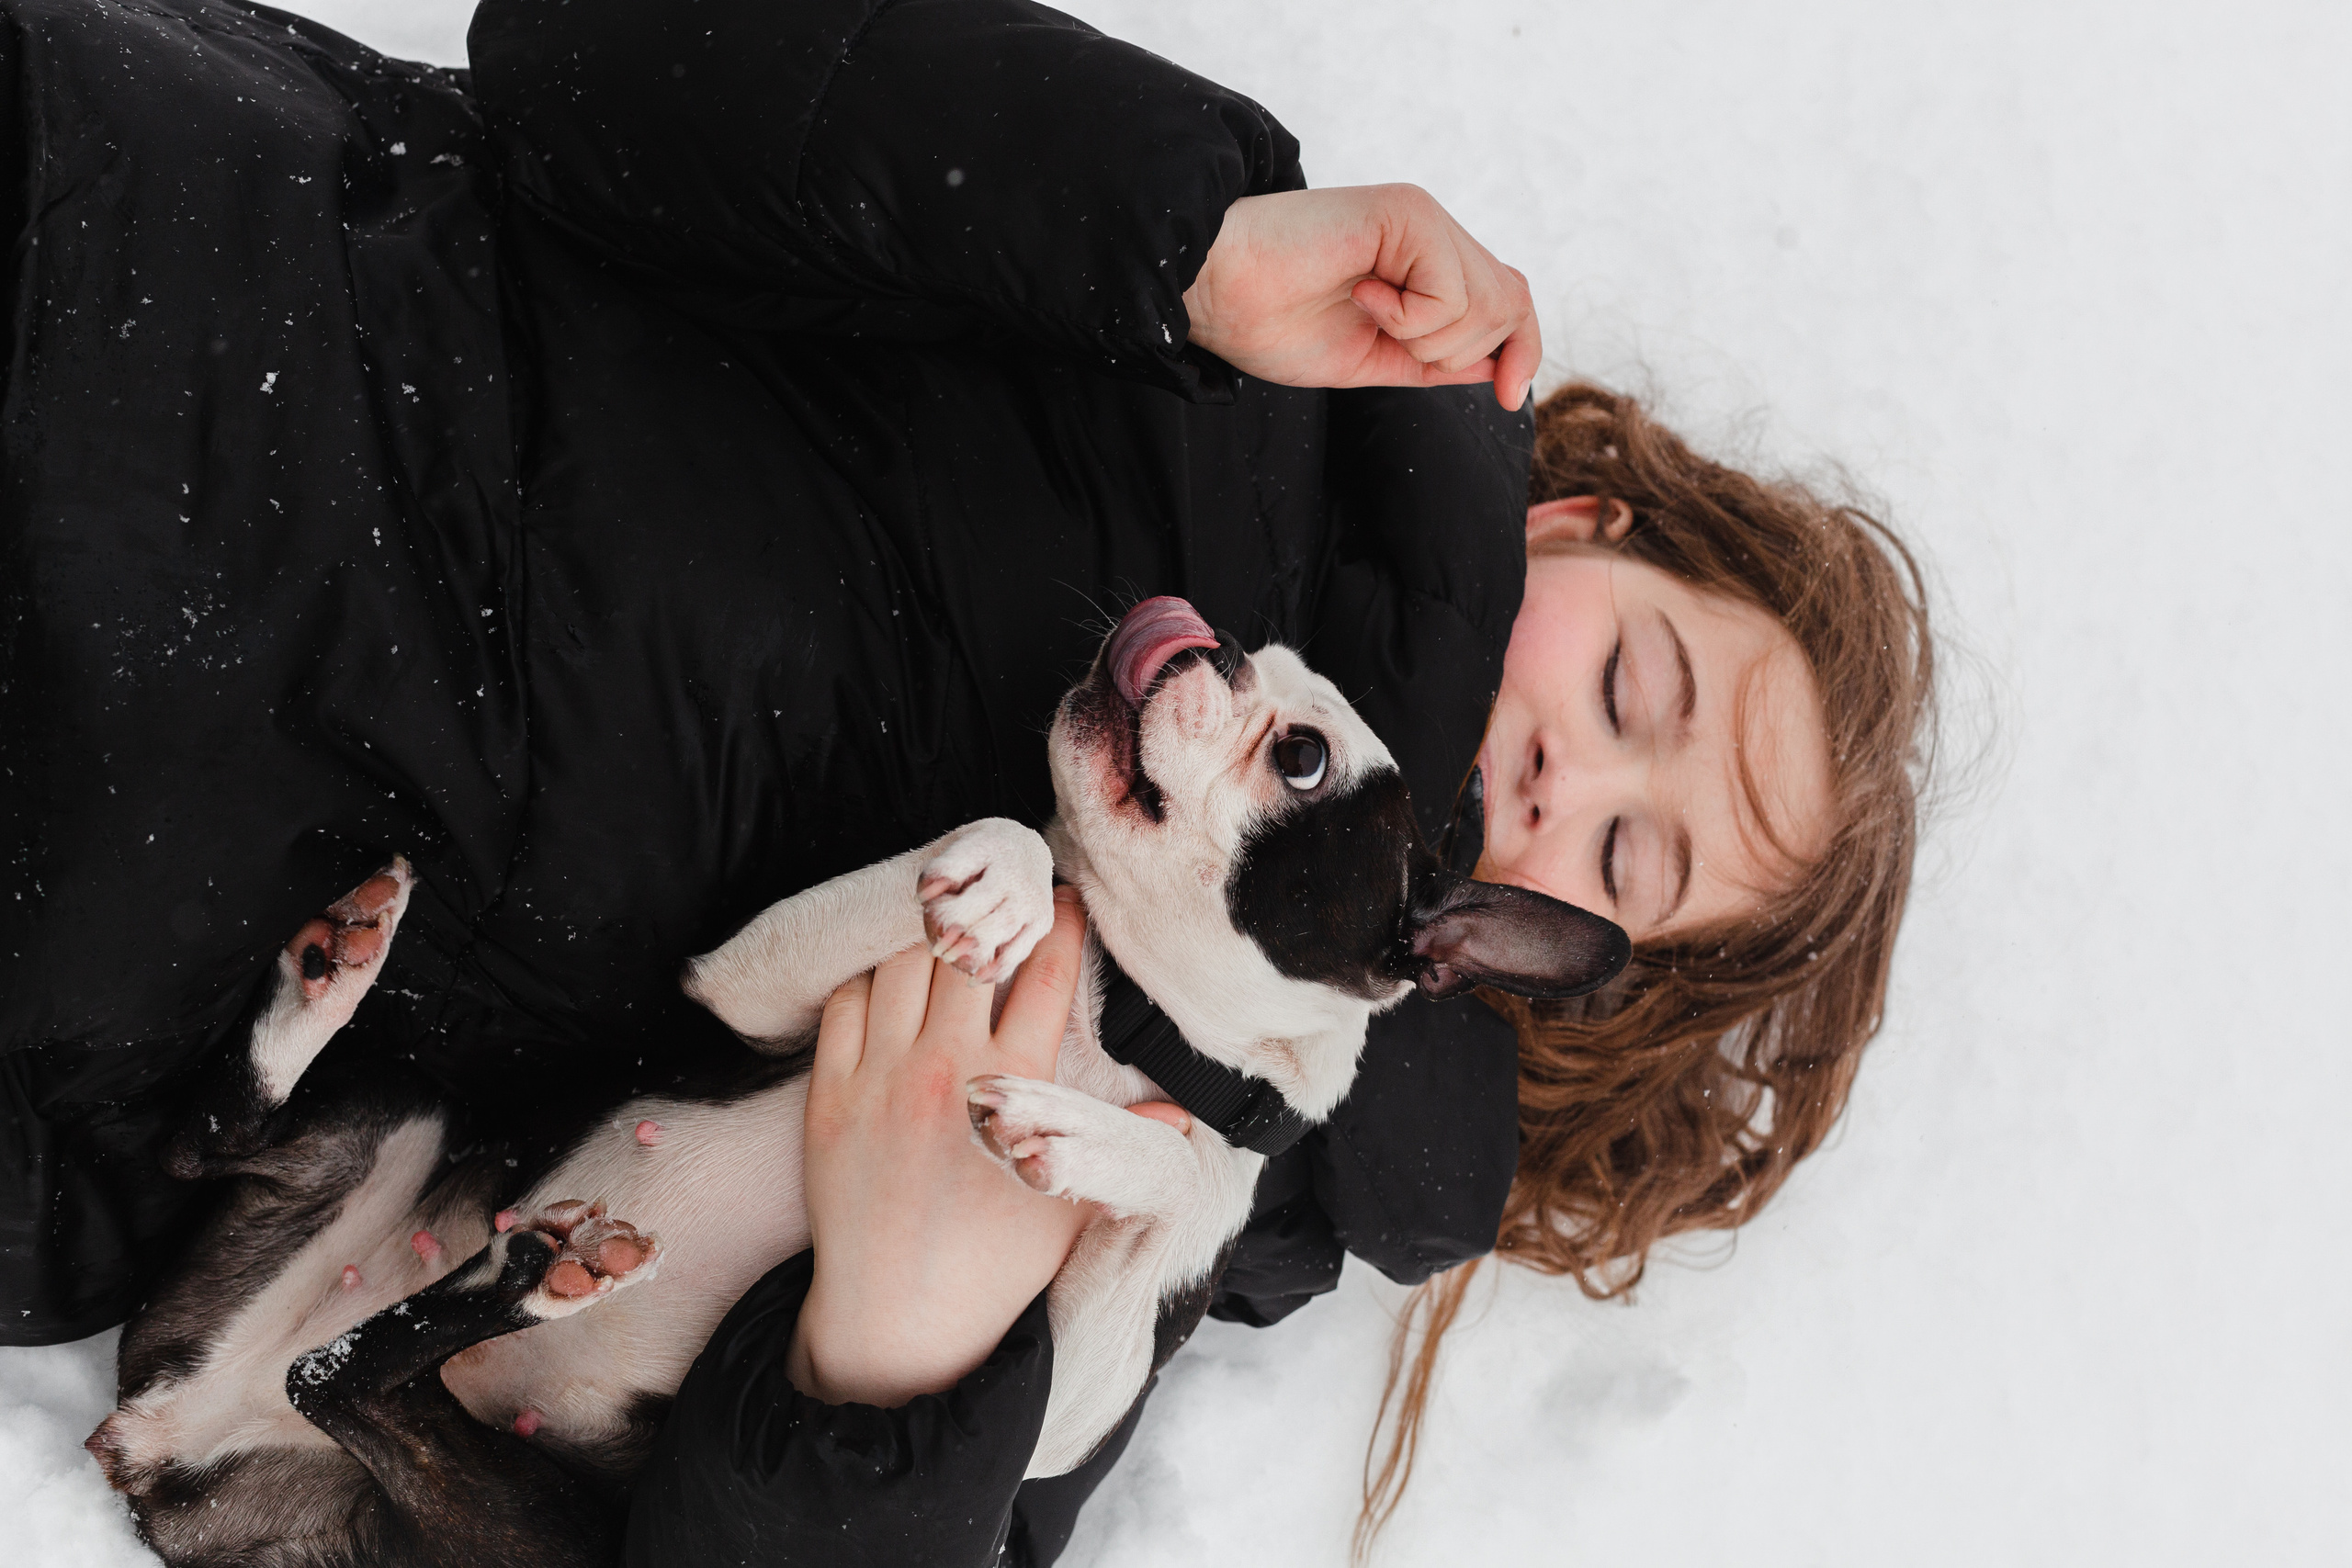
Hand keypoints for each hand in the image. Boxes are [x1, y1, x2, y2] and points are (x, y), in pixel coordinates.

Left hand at [787, 887, 1189, 1405]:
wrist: (898, 1322)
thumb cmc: (995, 1265)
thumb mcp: (1072, 1203)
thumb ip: (1122, 1145)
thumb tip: (1182, 1112)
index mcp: (1012, 1090)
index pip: (1044, 974)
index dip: (1060, 925)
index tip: (1065, 901)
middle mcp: (942, 1071)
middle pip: (968, 949)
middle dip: (993, 911)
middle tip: (1002, 897)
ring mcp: (877, 1079)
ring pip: (899, 962)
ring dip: (928, 940)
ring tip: (947, 933)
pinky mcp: (827, 1096)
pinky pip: (842, 1001)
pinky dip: (867, 978)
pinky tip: (889, 981)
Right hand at [1181, 185, 1540, 410]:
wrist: (1217, 296)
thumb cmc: (1273, 323)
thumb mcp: (1375, 358)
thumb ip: (1437, 359)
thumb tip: (1501, 367)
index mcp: (1425, 261)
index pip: (1510, 297)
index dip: (1523, 348)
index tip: (1509, 396)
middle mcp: (1432, 232)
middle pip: (1511, 303)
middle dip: (1460, 351)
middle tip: (1392, 340)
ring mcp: (1423, 219)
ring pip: (1487, 304)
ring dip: (1426, 338)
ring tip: (1366, 310)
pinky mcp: (1407, 212)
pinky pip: (1451, 294)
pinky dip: (1408, 318)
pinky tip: (1361, 294)